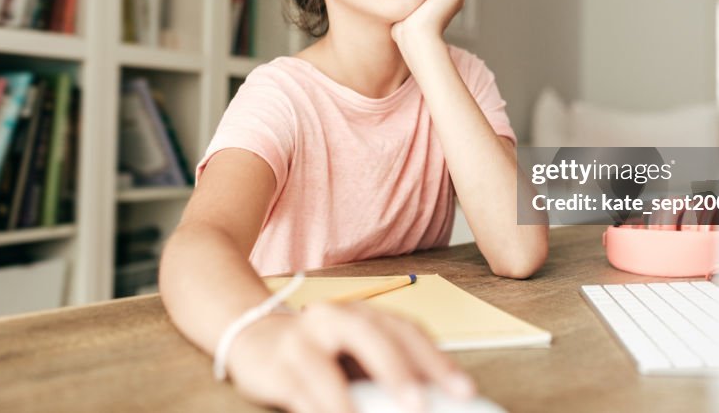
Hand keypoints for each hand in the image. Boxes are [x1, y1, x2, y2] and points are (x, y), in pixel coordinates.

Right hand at [226, 302, 476, 412]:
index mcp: (364, 315)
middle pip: (369, 336)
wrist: (254, 332)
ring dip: (346, 400)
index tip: (464, 391)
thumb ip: (389, 372)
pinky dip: (317, 410)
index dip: (437, 361)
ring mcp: (301, 341)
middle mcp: (334, 319)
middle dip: (397, 371)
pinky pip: (296, 392)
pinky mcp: (274, 367)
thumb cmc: (322, 352)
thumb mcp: (358, 354)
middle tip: (420, 405)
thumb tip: (436, 400)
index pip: (407, 332)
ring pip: (324, 366)